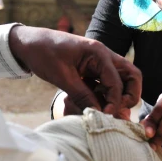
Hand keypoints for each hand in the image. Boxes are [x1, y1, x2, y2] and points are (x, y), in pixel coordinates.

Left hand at [9, 26, 141, 116]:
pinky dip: (105, 95)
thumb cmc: (44, 54)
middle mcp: (104, 56)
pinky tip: (94, 105)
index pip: (117, 82)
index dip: (114, 102)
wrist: (30, 43)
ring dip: (118, 96)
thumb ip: (82, 95)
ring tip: (105, 111)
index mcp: (98, 53)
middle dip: (129, 96)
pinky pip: (107, 83)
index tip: (105, 117)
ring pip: (122, 80)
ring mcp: (100, 62)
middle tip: (116, 112)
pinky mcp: (93, 69)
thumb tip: (99, 114)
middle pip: (131, 76)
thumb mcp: (62, 77)